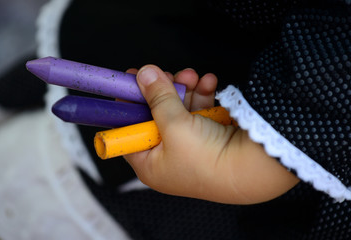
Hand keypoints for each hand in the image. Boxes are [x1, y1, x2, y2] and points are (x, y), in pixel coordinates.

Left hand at [124, 65, 298, 203]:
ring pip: (180, 110)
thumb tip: (144, 74)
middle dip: (163, 91)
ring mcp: (189, 146)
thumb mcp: (174, 125)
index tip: (131, 82)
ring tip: (193, 76)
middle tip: (166, 74)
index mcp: (149, 163)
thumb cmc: (206, 160)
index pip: (128, 131)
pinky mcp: (209, 136)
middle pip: (155, 116)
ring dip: (187, 89)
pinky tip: (210, 83)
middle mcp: (167, 157)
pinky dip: (204, 96)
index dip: (127, 105)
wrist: (252, 169)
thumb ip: (157, 97)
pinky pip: (200, 112)